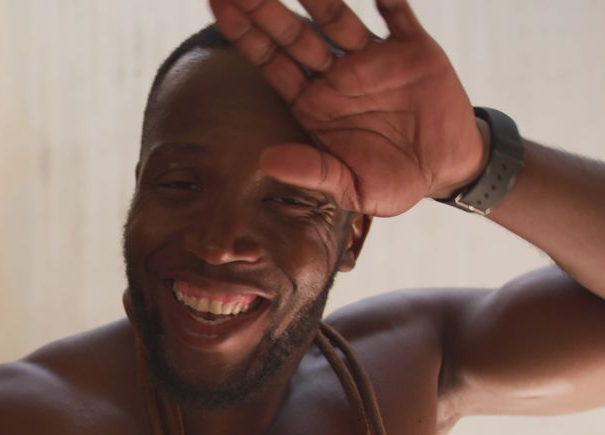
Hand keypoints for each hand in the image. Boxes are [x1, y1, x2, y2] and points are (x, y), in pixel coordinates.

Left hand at [209, 0, 486, 216]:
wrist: (445, 171)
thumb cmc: (389, 181)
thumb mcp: (351, 187)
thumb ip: (311, 171)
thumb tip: (266, 161)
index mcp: (312, 104)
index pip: (271, 64)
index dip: (245, 36)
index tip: (219, 6)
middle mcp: (335, 76)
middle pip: (293, 35)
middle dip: (265, 8)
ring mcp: (372, 60)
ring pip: (337, 19)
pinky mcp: (413, 51)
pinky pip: (398, 15)